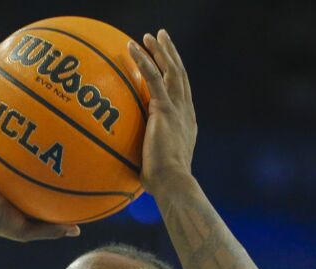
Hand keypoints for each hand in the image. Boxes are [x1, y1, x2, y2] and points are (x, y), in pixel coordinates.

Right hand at [0, 133, 80, 241]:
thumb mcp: (26, 229)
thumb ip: (50, 229)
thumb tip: (78, 231)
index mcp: (13, 186)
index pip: (32, 171)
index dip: (47, 161)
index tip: (65, 152)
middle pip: (17, 150)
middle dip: (30, 136)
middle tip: (49, 124)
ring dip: (6, 123)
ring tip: (22, 105)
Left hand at [127, 30, 196, 196]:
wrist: (173, 184)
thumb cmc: (163, 186)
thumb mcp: (155, 168)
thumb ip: (147, 159)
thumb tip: (129, 167)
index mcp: (186, 124)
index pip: (182, 94)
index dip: (175, 77)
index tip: (168, 65)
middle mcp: (185, 112)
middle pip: (180, 76)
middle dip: (171, 55)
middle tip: (162, 38)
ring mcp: (178, 109)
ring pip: (171, 71)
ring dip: (160, 51)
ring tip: (150, 36)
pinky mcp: (164, 109)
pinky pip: (152, 77)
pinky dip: (143, 59)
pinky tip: (132, 46)